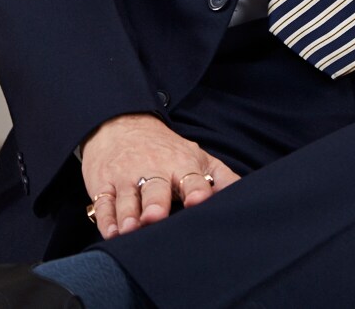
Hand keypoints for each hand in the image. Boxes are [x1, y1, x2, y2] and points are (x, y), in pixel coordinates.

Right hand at [80, 113, 239, 238]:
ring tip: (129, 229)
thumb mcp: (197, 157)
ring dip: (128, 214)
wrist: (119, 122)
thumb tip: (251, 198)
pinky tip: (111, 231)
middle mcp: (153, 170)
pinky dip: (106, 218)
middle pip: (155, 189)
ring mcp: (125, 177)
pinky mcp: (103, 184)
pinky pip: (104, 203)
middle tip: (156, 217)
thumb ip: (223, 178)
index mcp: (181, 165)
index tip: (199, 200)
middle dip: (155, 204)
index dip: (196, 190)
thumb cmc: (166, 149)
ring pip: (127, 198)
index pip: (191, 179)